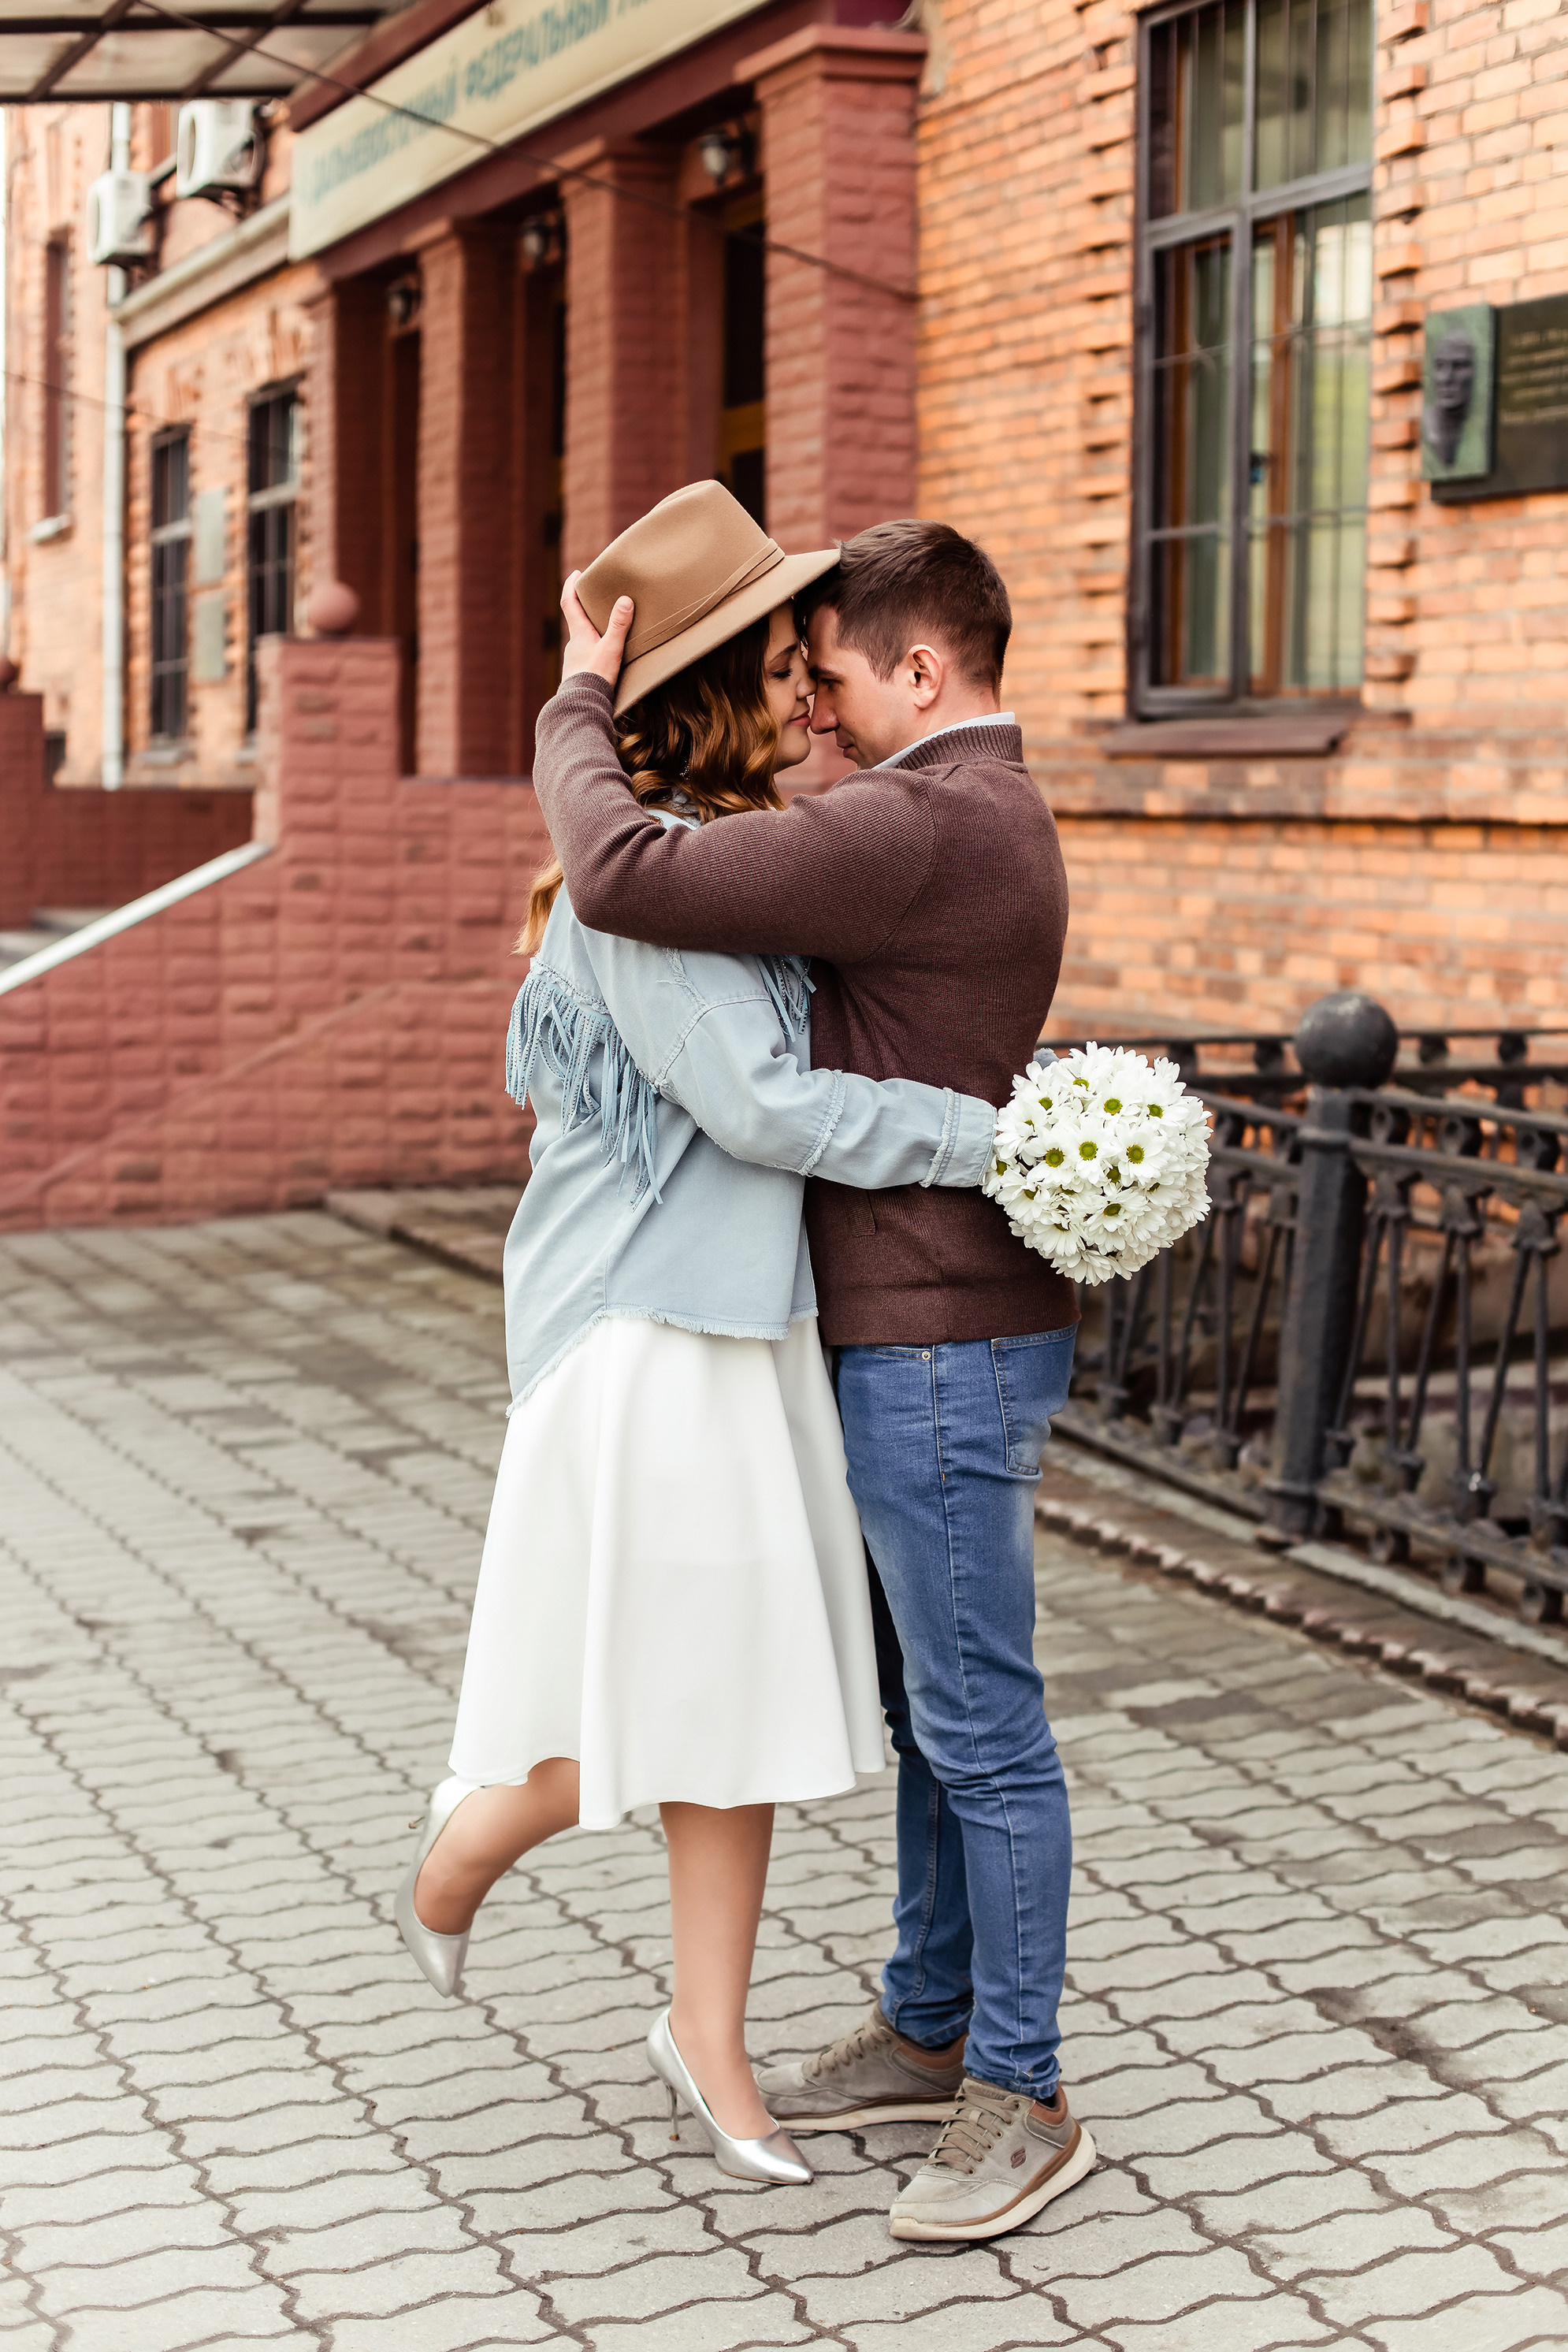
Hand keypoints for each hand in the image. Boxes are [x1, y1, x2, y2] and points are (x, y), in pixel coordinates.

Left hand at [561, 571, 633, 688]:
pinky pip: (585, 656)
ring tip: (606, 629)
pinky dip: (593, 649)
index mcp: (579, 634)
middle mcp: (573, 645)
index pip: (570, 603)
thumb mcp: (611, 649)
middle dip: (585, 608)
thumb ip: (618, 626)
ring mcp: (574, 660)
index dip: (571, 586)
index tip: (576, 574)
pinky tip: (603, 657)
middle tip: (596, 598)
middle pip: (576, 620)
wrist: (582, 707)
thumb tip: (624, 600)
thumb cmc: (595, 678)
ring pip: (582, 640)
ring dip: (591, 631)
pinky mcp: (579, 674)